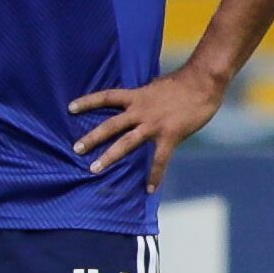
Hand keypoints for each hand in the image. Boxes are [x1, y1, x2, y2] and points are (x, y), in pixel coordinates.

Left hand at [70, 65, 227, 189]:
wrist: (202, 82)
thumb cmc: (182, 83)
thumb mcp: (155, 86)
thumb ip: (143, 97)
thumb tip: (135, 102)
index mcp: (136, 96)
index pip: (106, 97)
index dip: (88, 102)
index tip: (70, 108)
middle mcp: (140, 110)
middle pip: (110, 125)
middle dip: (92, 137)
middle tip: (76, 149)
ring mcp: (154, 125)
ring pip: (126, 143)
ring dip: (109, 156)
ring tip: (94, 169)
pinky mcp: (169, 136)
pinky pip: (160, 160)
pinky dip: (155, 176)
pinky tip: (150, 190)